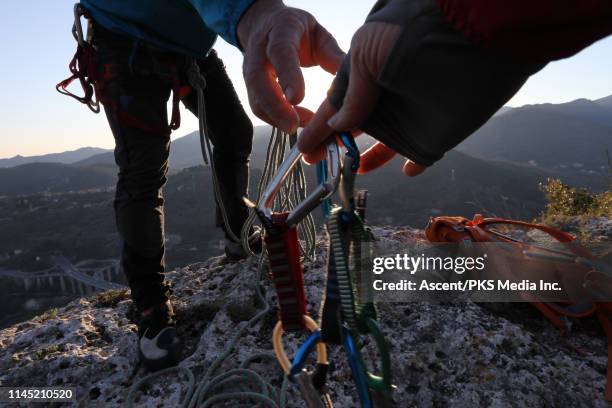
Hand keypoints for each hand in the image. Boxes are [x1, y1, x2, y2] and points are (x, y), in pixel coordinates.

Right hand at [237, 0, 343, 133]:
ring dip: (275, 117)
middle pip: (257, 80)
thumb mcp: (319, 35)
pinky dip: (276, 119)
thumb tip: (351, 80)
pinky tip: (297, 123)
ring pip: (255, 98)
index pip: (280, 52)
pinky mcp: (251, 86)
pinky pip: (259, 107)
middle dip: (274, 106)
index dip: (287, 76)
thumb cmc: (298, 31)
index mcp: (281, 30)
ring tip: (298, 128)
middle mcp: (259, 50)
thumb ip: (332, 55)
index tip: (297, 99)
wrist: (267, 24)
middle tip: (293, 126)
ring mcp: (250, 69)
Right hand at [297, 21, 425, 176]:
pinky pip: (422, 156)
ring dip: (367, 159)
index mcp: (366, 78)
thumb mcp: (365, 53)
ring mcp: (409, 118)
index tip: (304, 146)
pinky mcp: (433, 135)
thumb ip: (348, 91)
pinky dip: (413, 165)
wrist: (463, 41)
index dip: (319, 128)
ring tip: (349, 170)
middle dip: (333, 145)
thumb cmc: (408, 37)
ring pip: (383, 145)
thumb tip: (337, 123)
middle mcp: (386, 99)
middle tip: (315, 161)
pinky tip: (405, 171)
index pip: (336, 108)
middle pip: (355, 127)